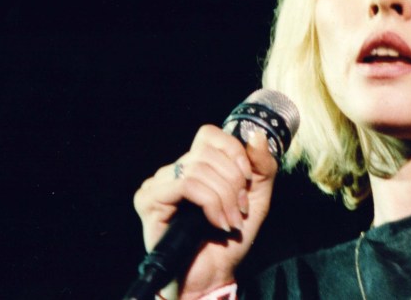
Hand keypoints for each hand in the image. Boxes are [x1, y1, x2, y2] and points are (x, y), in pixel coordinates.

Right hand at [134, 125, 277, 298]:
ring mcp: (158, 183)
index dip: (233, 152)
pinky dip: (210, 203)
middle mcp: (173, 170)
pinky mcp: (148, 200)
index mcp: (195, 165)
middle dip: (233, 183)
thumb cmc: (229, 240)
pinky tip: (216, 223)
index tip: (247, 181)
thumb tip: (256, 135)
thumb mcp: (256, 198)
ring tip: (230, 222)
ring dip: (224, 198)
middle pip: (208, 152)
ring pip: (199, 168)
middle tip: (240, 210)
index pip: (210, 135)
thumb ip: (262, 166)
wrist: (212, 276)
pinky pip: (186, 184)